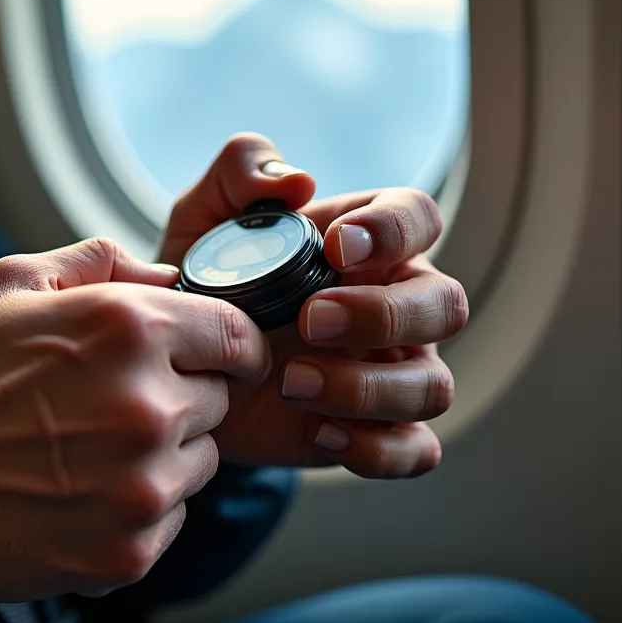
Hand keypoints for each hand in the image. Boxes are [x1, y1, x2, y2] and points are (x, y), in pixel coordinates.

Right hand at [0, 239, 272, 601]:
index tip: (211, 357)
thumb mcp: (10, 284)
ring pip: (198, 463)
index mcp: (128, 329)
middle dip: (177, 396)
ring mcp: (143, 486)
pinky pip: (169, 520)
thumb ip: (99, 261)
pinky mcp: (130, 550)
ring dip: (160, 455)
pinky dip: (135, 509)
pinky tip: (77, 492)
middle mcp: (148, 407)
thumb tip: (166, 277)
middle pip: (216, 401)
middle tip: (107, 404)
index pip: (237, 336)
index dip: (225, 345)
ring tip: (85, 450)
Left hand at [159, 133, 468, 478]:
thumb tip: (296, 181)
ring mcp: (389, 371)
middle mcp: (394, 305)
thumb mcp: (202, 217)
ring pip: (433, 385)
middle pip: (447, 305)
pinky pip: (415, 451)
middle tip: (307, 321)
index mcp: (367, 244)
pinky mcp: (372, 431)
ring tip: (292, 383)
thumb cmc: (203, 283)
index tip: (336, 247)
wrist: (175, 369)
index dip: (394, 230)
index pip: (420, 218)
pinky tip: (318, 431)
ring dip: (368, 388)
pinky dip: (375, 448)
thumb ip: (240, 172)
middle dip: (382, 314)